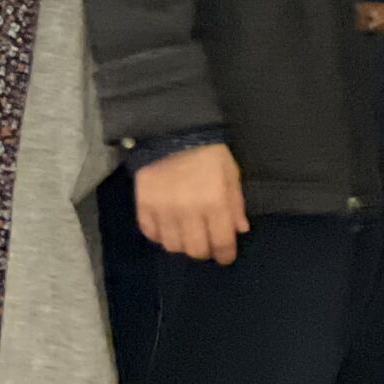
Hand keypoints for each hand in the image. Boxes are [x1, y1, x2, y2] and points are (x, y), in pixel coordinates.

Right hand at [134, 142, 248, 263]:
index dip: (225, 255)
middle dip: (204, 250)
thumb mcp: (230, 172)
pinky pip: (150, 232)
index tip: (225, 255)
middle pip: (196, 250)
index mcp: (214, 202)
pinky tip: (166, 225)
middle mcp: (188, 211)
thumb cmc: (207, 151)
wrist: (171, 128)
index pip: (222, 244)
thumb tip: (239, 229)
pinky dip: (159, 233)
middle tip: (205, 241)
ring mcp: (164, 209)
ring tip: (184, 233)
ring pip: (173, 245)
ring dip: (181, 243)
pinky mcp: (144, 204)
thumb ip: (235, 203)